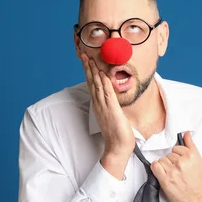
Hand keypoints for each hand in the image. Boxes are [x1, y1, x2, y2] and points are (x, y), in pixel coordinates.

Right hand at [81, 53, 134, 177]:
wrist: (117, 147)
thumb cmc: (118, 133)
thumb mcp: (114, 116)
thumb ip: (112, 106)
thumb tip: (114, 99)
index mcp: (99, 104)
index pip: (92, 84)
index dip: (89, 71)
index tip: (86, 60)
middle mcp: (99, 104)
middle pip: (91, 81)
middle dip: (87, 67)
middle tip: (83, 54)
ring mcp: (104, 106)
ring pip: (96, 85)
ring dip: (93, 70)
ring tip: (89, 58)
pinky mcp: (111, 110)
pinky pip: (107, 93)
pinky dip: (104, 82)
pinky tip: (102, 73)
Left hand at [151, 131, 201, 201]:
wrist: (199, 198)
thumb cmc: (198, 181)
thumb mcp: (199, 160)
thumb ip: (191, 145)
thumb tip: (186, 133)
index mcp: (191, 156)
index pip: (176, 148)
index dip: (177, 156)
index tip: (180, 162)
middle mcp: (182, 162)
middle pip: (168, 154)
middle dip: (171, 161)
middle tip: (177, 170)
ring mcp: (173, 171)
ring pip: (161, 160)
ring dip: (164, 166)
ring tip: (172, 173)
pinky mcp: (165, 179)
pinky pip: (155, 166)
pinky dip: (156, 168)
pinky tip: (162, 173)